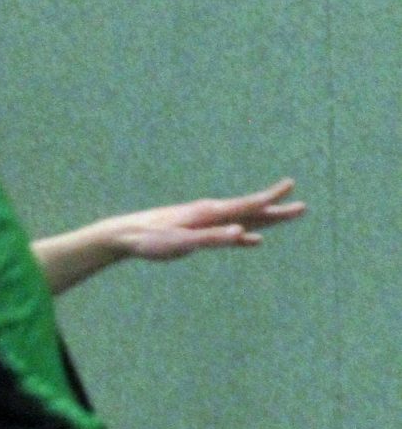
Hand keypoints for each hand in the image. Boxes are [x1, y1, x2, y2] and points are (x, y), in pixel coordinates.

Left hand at [108, 179, 305, 262]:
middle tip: (303, 207)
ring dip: (265, 221)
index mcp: (210, 213)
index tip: (291, 186)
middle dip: (277, 210)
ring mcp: (205, 222)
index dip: (271, 198)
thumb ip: (213, 238)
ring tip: (285, 217)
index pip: (247, 204)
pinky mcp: (198, 232)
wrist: (125, 236)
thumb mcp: (183, 242)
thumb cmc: (152, 239)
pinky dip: (244, 236)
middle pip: (251, 211)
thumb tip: (243, 232)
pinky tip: (253, 240)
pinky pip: (228, 233)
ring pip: (242, 221)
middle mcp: (211, 214)